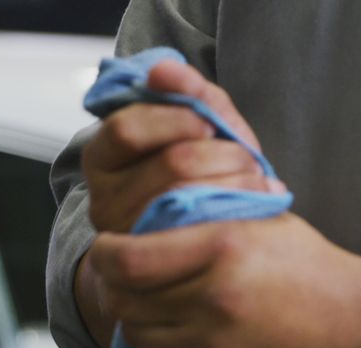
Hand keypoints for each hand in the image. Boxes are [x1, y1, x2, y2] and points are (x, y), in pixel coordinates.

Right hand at [81, 60, 284, 233]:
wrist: (200, 236)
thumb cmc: (199, 169)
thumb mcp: (195, 124)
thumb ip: (186, 92)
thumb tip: (162, 69)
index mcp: (102, 156)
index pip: (127, 129)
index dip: (176, 121)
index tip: (210, 124)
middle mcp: (101, 201)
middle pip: (169, 165)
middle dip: (223, 154)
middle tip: (251, 159)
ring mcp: (128, 238)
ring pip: (189, 201)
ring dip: (237, 183)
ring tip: (259, 183)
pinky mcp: (158, 265)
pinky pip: (201, 236)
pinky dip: (236, 215)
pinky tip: (256, 209)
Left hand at [89, 215, 360, 347]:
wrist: (358, 327)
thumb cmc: (308, 266)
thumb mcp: (257, 220)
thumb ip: (199, 218)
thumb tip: (140, 214)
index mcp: (221, 248)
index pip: (126, 259)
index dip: (105, 254)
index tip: (108, 247)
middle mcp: (213, 300)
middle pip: (125, 302)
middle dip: (118, 288)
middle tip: (127, 277)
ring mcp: (215, 346)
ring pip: (141, 336)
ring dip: (142, 318)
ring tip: (161, 302)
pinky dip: (169, 347)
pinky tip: (192, 331)